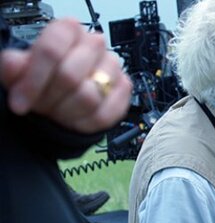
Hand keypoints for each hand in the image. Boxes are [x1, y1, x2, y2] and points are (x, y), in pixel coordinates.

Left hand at [0, 18, 131, 132]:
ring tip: (58, 111)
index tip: (20, 102)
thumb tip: (13, 65)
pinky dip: (86, 123)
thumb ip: (13, 68)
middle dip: (49, 98)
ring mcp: (112, 67)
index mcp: (68, 30)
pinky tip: (75, 118)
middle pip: (69, 76)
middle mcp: (94, 44)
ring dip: (67, 112)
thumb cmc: (44, 80)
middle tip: (41, 107)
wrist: (64, 95)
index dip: (33, 81)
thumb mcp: (19, 72)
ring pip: (89, 97)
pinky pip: (106, 114)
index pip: (51, 50)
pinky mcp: (124, 89)